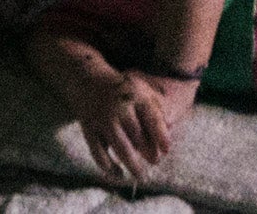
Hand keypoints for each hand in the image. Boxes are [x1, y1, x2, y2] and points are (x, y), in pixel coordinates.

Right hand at [77, 60, 192, 183]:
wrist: (88, 81)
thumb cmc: (123, 90)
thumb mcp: (143, 91)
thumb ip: (157, 109)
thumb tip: (168, 132)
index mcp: (136, 96)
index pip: (152, 118)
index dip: (161, 136)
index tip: (166, 150)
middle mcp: (119, 107)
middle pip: (137, 135)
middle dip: (148, 151)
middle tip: (155, 161)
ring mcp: (103, 119)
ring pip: (120, 147)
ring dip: (132, 164)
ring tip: (140, 175)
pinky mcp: (89, 129)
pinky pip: (99, 153)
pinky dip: (108, 166)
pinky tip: (118, 173)